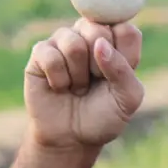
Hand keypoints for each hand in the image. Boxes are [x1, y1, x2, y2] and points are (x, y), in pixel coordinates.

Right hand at [24, 19, 144, 150]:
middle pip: (97, 29)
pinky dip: (59, 80)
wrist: (72, 138)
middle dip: (98, 65)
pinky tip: (59, 87)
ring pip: (73, 43)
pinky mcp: (41, 52)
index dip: (122, 53)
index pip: (125, 28)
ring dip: (78, 75)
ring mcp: (64, 41)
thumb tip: (100, 44)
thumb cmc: (104, 116)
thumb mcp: (127, 99)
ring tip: (78, 86)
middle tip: (96, 81)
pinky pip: (51, 56)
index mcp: (118, 43)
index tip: (116, 74)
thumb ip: (123, 71)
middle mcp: (91, 36)